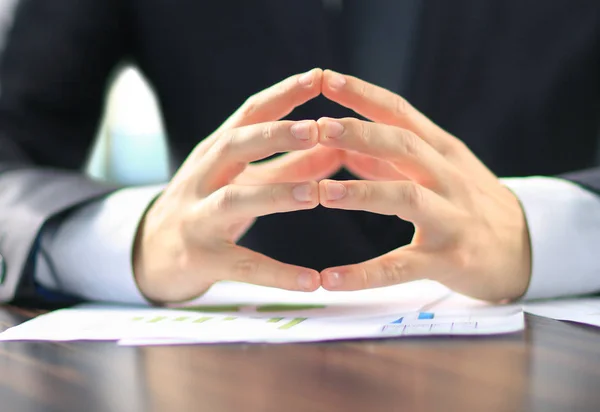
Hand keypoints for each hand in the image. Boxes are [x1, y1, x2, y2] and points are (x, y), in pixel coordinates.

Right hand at [134, 69, 341, 302]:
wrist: (150, 252)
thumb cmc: (206, 206)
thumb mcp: (243, 180)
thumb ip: (290, 166)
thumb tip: (338, 147)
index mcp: (216, 152)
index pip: (249, 113)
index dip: (283, 94)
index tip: (319, 76)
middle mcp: (202, 177)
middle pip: (234, 146)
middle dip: (274, 135)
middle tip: (315, 128)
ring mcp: (198, 217)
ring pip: (234, 201)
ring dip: (275, 195)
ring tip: (313, 194)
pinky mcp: (202, 258)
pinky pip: (243, 266)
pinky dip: (277, 273)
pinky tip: (311, 280)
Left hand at [316, 70, 530, 301]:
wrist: (527, 247)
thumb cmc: (471, 203)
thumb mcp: (441, 168)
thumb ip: (394, 157)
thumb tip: (345, 143)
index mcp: (442, 151)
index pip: (401, 113)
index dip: (364, 95)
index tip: (326, 79)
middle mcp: (448, 178)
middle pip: (404, 145)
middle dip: (360, 133)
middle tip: (319, 127)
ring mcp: (451, 218)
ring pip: (406, 198)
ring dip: (362, 193)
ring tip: (322, 192)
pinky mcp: (448, 260)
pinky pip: (401, 267)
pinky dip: (364, 274)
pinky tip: (331, 278)